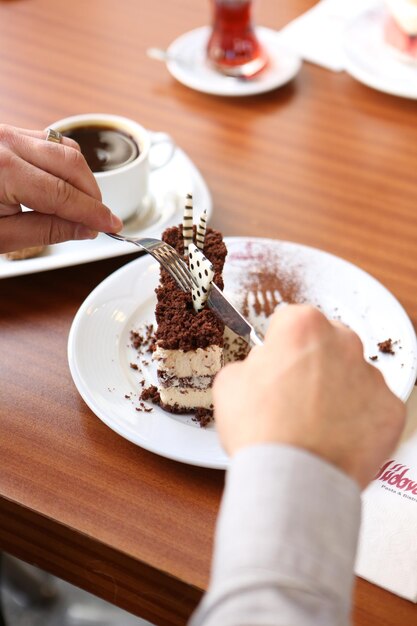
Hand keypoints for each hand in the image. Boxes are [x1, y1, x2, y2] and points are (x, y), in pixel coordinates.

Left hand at [0, 124, 122, 252]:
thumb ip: (46, 231)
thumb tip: (85, 228)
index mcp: (2, 170)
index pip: (64, 193)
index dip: (92, 212)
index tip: (111, 225)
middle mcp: (4, 142)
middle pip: (70, 162)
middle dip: (91, 193)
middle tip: (98, 220)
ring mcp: (3, 132)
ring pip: (62, 147)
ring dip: (80, 177)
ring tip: (81, 206)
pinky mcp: (3, 133)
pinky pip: (46, 141)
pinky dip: (62, 164)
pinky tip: (62, 186)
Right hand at [214, 305, 405, 488]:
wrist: (292, 479)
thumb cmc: (260, 429)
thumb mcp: (230, 383)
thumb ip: (252, 364)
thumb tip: (263, 368)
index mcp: (303, 326)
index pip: (290, 322)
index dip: (278, 346)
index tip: (276, 366)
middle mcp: (344, 343)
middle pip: (327, 344)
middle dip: (313, 364)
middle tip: (294, 396)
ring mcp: (372, 377)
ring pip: (352, 375)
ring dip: (337, 391)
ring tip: (314, 424)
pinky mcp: (390, 410)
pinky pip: (373, 408)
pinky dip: (358, 421)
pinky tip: (335, 438)